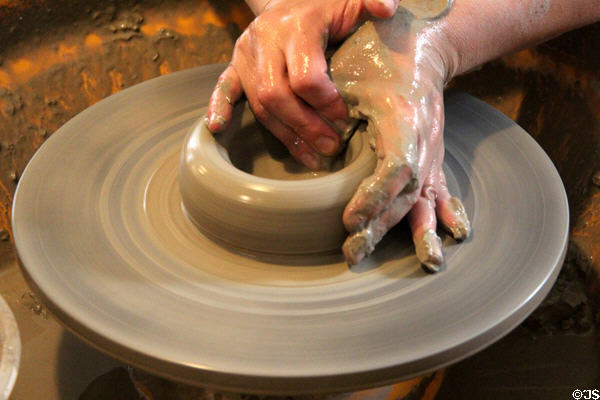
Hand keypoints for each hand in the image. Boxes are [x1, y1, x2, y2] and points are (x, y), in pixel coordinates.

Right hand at [206, 0, 398, 169]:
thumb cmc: (330, 3)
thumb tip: (386, 9)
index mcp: (297, 25)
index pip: (305, 77)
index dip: (326, 104)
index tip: (345, 119)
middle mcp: (265, 39)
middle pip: (277, 95)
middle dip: (305, 127)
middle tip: (331, 147)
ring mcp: (246, 52)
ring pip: (259, 103)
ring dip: (285, 135)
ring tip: (312, 159)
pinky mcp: (236, 63)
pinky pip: (224, 87)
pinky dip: (220, 108)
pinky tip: (218, 129)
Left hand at [330, 8, 469, 269]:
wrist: (417, 45)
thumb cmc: (374, 58)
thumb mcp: (347, 81)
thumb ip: (333, 119)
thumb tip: (319, 160)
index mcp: (403, 120)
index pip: (395, 170)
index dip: (374, 198)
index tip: (349, 221)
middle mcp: (425, 140)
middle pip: (406, 194)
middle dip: (380, 227)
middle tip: (353, 253)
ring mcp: (432, 150)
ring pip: (422, 197)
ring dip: (414, 232)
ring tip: (426, 263)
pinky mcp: (432, 155)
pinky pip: (440, 189)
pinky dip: (446, 214)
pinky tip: (455, 235)